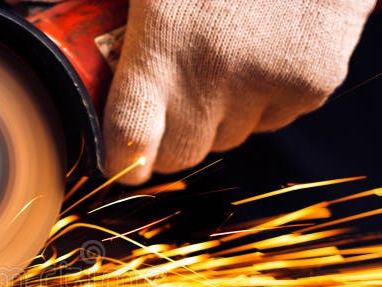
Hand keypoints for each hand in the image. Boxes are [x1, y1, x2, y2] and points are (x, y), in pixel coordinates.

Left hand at [104, 0, 374, 183]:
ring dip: (224, 115)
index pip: (129, 138)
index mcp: (158, 46)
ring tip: (231, 55)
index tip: (124, 164)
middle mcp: (210, 76)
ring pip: (231, 137)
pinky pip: (277, 118)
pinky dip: (270, 97)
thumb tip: (70, 49)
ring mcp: (264, 83)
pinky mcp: (312, 84)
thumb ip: (120, 27)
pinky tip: (270, 49)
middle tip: (179, 98)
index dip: (124, 160)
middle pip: (182, 153)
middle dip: (176, 138)